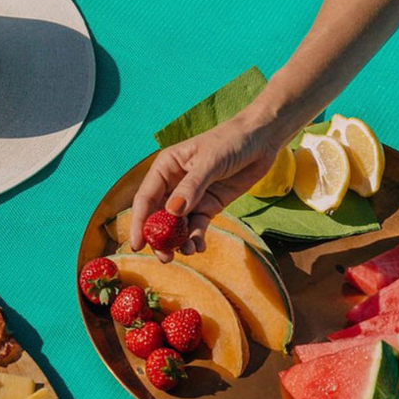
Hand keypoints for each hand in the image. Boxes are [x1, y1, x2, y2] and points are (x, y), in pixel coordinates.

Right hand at [130, 109, 280, 261]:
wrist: (261, 140)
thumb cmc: (230, 141)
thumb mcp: (209, 162)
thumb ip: (191, 188)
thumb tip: (171, 212)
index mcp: (166, 167)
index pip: (146, 197)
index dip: (139, 221)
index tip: (137, 244)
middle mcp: (174, 183)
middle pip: (159, 215)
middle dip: (160, 238)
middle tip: (165, 258)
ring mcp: (192, 196)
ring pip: (178, 225)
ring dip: (179, 241)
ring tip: (188, 251)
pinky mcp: (209, 205)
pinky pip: (198, 225)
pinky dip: (196, 237)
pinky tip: (199, 246)